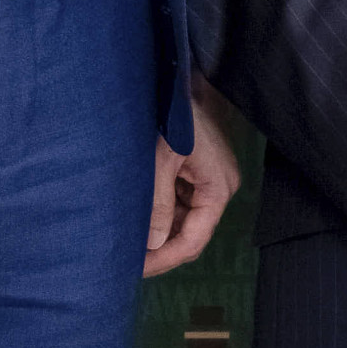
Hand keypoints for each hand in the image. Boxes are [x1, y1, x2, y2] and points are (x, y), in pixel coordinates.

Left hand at [144, 76, 242, 277]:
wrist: (176, 78)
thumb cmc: (172, 115)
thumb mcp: (160, 161)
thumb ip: (158, 204)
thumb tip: (153, 244)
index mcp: (218, 188)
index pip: (194, 240)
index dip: (165, 258)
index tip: (136, 269)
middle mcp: (219, 188)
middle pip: (191, 233)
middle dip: (161, 249)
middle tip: (127, 262)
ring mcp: (207, 180)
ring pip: (183, 220)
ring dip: (158, 232)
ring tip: (127, 243)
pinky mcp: (195, 172)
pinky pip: (179, 203)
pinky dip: (159, 213)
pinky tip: (137, 220)